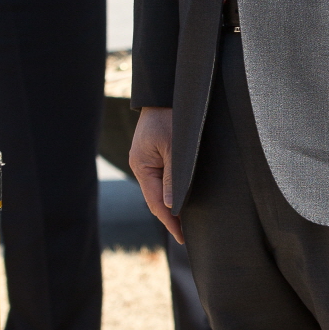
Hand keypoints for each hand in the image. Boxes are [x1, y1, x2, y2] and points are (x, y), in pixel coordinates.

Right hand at [129, 106, 182, 242]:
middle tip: (187, 236)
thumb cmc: (171, 116)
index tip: (182, 237)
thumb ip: (174, 177)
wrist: (165, 92)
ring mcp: (147, 161)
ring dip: (172, 206)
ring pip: (159, 191)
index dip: (169, 221)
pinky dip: (172, 192)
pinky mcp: (155, 154)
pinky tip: (182, 201)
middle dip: (170, 218)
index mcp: (142, 166)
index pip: (156, 202)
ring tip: (186, 224)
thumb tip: (172, 206)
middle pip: (156, 200)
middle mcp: (142, 166)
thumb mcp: (175, 147)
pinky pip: (162, 179)